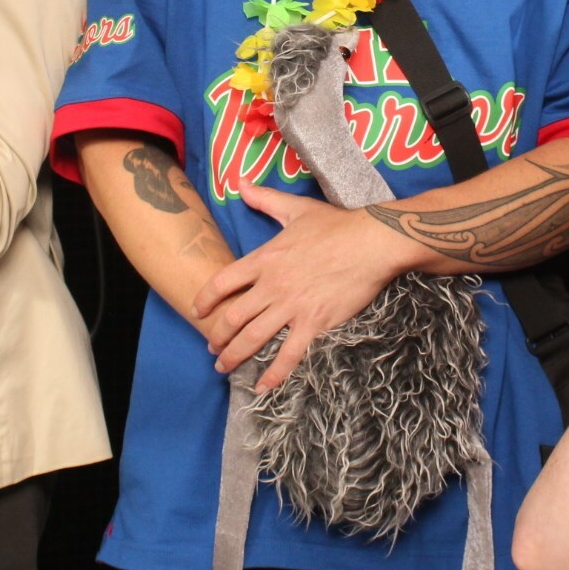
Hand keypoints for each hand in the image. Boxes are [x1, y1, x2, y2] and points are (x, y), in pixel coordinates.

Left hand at [194, 181, 413, 389]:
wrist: (371, 243)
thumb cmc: (336, 225)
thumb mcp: (296, 208)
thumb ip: (265, 198)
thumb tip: (241, 182)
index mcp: (265, 259)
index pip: (223, 281)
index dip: (206, 299)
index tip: (197, 311)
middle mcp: (272, 285)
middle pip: (233, 316)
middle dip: (218, 336)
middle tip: (212, 348)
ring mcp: (292, 306)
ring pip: (254, 338)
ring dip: (235, 356)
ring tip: (225, 368)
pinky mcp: (314, 323)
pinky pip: (289, 354)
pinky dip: (274, 373)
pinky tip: (262, 386)